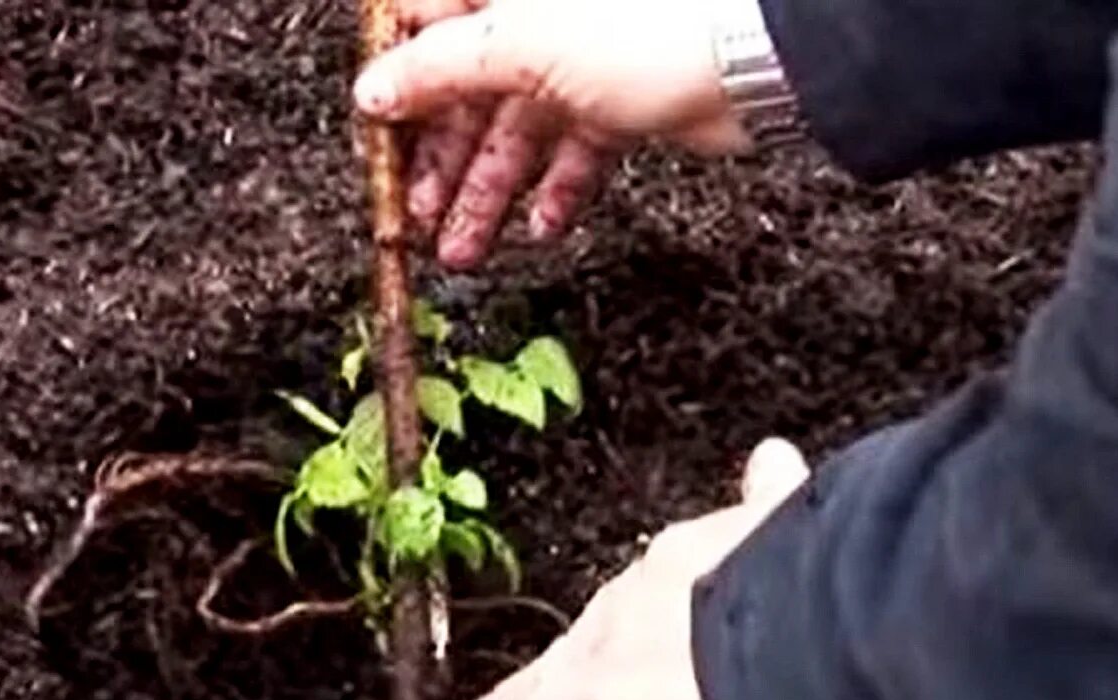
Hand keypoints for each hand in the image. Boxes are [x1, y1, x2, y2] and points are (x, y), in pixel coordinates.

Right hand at [354, 0, 750, 267]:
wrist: (750, 59)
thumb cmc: (646, 22)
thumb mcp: (516, 42)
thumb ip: (437, 67)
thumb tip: (374, 90)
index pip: (421, 27)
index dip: (396, 88)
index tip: (379, 142)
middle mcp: (537, 15)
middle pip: (465, 93)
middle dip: (442, 164)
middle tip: (419, 219)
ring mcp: (578, 61)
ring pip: (516, 134)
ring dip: (489, 196)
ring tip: (466, 251)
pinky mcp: (617, 103)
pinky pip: (572, 154)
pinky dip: (556, 193)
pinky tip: (543, 225)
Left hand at [460, 438, 809, 699]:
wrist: (791, 649)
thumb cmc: (797, 591)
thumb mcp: (787, 526)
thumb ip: (772, 499)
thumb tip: (773, 458)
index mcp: (664, 572)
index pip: (616, 608)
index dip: (593, 634)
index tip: (580, 646)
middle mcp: (616, 626)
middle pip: (561, 660)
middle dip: (528, 685)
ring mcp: (592, 686)